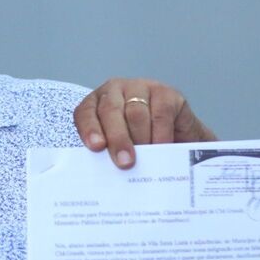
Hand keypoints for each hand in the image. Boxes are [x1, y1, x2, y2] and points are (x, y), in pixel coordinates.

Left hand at [74, 78, 216, 167]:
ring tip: (144, 160)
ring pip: (136, 113)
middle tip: (124, 162)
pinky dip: (160, 134)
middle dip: (117, 139)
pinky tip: (161, 148)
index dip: (89, 129)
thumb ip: (110, 152)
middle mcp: (115, 90)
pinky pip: (160, 113)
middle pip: (110, 111)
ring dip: (140, 139)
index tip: (96, 147)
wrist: (174, 132)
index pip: (85, 113)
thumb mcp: (119, 145)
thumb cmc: (139, 140)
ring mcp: (140, 87)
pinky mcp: (165, 92)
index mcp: (95, 103)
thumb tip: (109, 172)